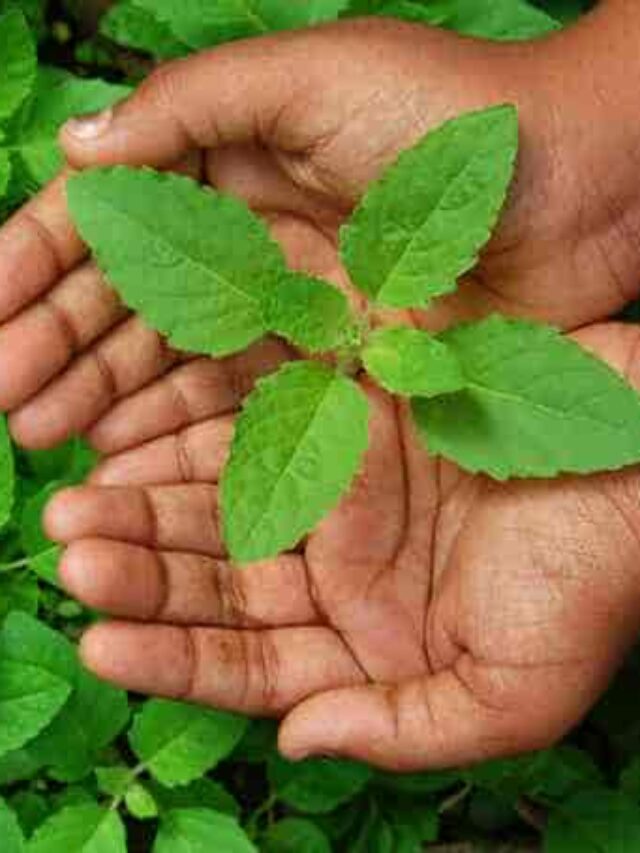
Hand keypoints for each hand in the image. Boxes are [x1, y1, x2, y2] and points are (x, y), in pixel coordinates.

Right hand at [2, 13, 639, 450]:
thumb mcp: (310, 78)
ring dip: (108, 397)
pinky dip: (184, 426)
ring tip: (48, 437)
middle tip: (9, 404)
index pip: (109, 221)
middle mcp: (251, 242)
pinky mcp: (337, 368)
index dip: (39, 268)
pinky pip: (244, 401)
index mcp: (230, 167)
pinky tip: (132, 452)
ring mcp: (292, 312)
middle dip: (61, 347)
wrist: (580, 180)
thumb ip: (191, 110)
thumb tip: (74, 149)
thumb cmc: (452, 116)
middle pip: (131, 302)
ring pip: (176, 361)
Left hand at [44, 320, 639, 770]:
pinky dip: (205, 432)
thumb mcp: (511, 699)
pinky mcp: (354, 418)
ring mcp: (344, 490)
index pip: (249, 663)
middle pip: (222, 580)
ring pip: (226, 505)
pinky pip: (263, 426)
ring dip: (152, 506)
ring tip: (77, 503)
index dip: (173, 660)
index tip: (99, 645)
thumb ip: (402, 733)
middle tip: (68, 557)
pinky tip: (145, 437)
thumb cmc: (591, 588)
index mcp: (368, 645)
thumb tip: (299, 742)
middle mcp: (342, 571)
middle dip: (142, 574)